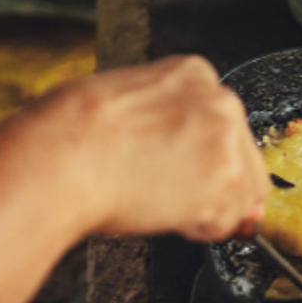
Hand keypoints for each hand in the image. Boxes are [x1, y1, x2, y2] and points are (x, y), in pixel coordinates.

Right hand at [15, 56, 267, 241]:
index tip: (176, 165)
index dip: (200, 155)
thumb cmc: (71, 132)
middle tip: (163, 188)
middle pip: (243, 157)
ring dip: (206, 207)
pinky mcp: (225, 182)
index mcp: (195, 74)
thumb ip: (171, 122)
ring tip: (158, 198)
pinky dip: (200, 228)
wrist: (58, 158)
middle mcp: (220, 103)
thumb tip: (201, 162)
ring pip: (242, 192)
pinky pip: (227, 220)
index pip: (223, 123)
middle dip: (209, 182)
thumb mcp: (125, 102)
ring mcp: (227, 142)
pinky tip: (163, 212)